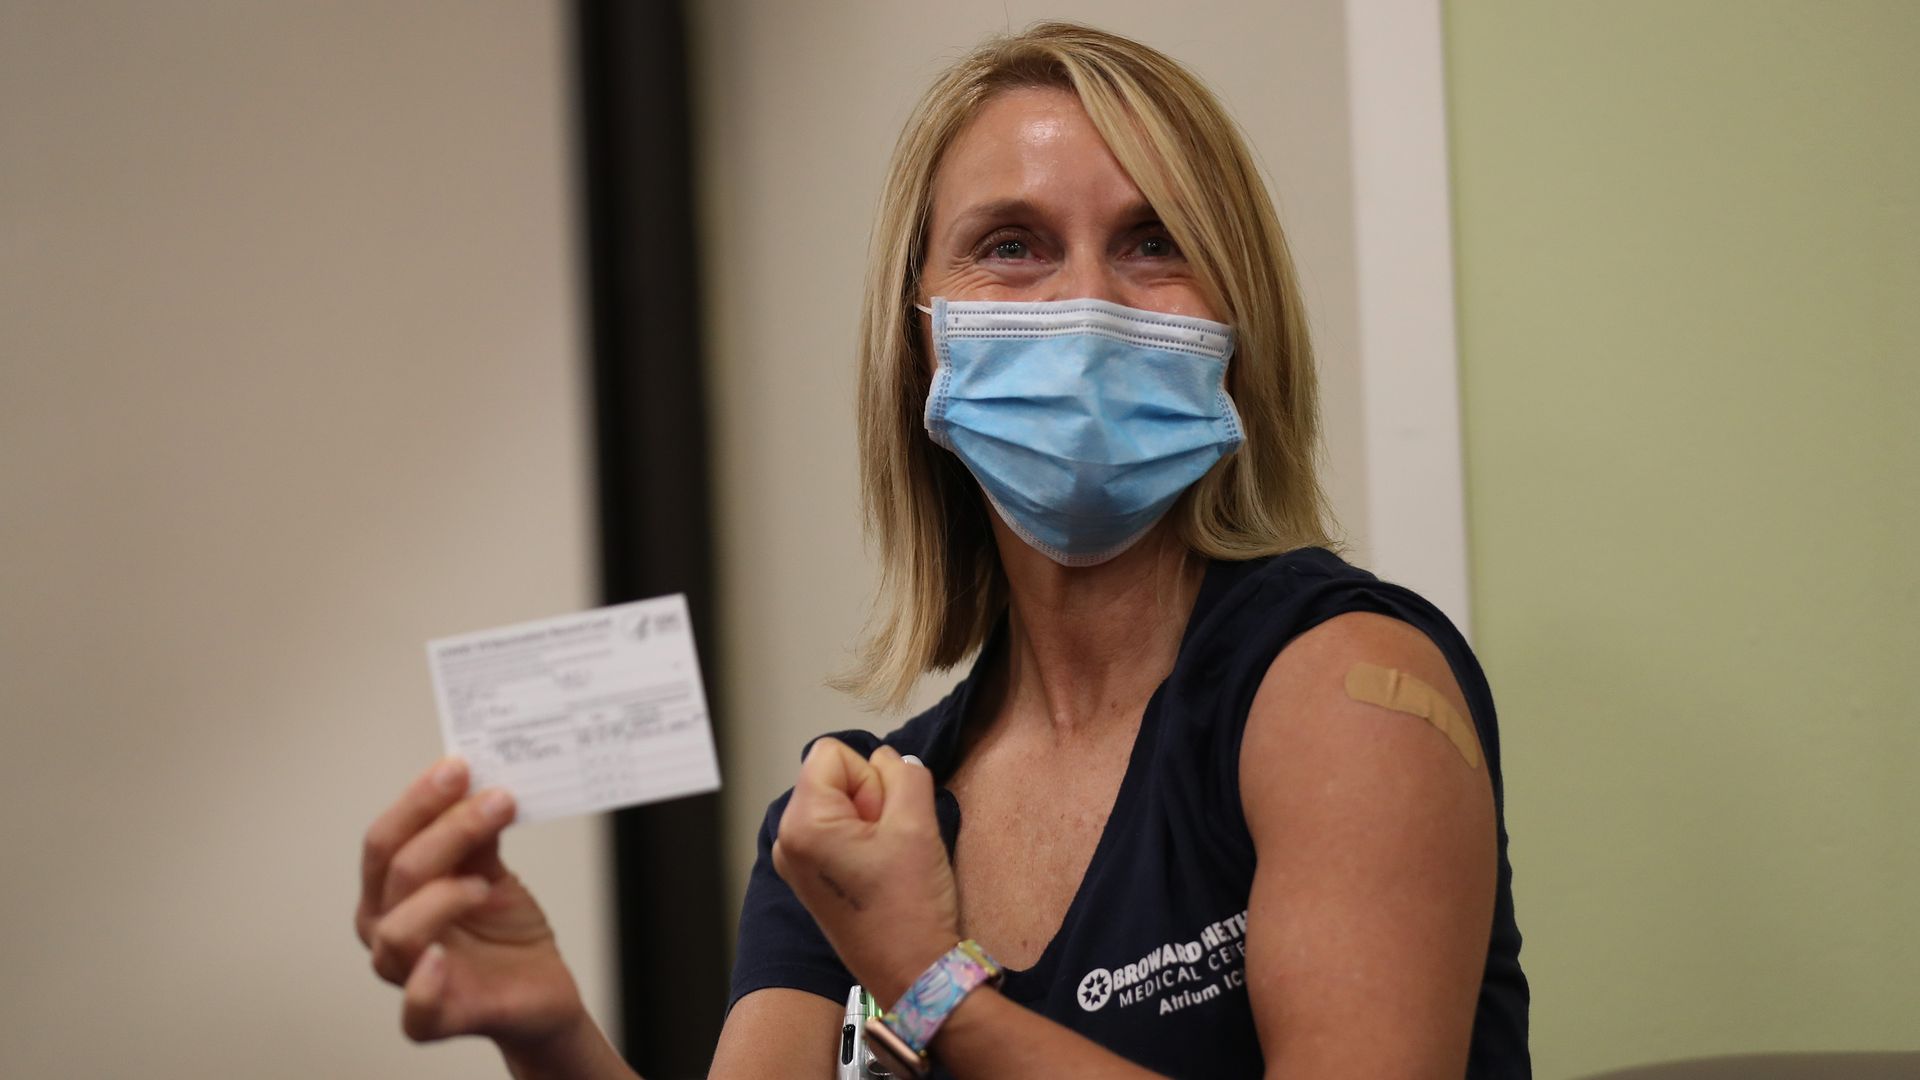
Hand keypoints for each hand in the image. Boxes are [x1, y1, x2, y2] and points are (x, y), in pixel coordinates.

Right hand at [355, 758, 586, 1057]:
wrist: (539, 985)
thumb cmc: (503, 928)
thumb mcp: (490, 870)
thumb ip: (475, 834)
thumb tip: (477, 780)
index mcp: (390, 890)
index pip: (385, 839)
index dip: (419, 801)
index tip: (460, 767)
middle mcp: (386, 928)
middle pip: (396, 872)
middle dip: (446, 829)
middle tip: (496, 801)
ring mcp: (406, 974)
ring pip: (397, 931)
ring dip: (443, 895)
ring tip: (484, 883)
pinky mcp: (438, 1015)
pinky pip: (416, 1012)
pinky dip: (423, 986)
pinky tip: (442, 958)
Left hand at [771, 741, 958, 1004]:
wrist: (913, 974)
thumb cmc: (910, 906)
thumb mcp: (917, 822)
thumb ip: (904, 772)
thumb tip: (889, 758)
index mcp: (801, 824)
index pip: (833, 753)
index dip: (870, 777)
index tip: (885, 821)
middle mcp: (787, 840)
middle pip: (834, 777)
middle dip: (871, 798)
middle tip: (889, 845)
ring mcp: (796, 861)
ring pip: (841, 803)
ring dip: (872, 819)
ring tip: (886, 860)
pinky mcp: (811, 876)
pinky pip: (839, 829)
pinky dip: (865, 839)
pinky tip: (881, 870)